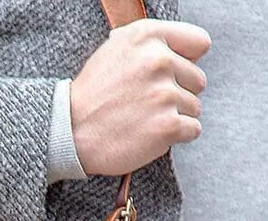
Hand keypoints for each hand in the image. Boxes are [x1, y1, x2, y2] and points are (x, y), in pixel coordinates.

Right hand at [70, 17, 210, 175]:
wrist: (68, 134)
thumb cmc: (92, 95)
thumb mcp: (115, 49)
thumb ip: (151, 42)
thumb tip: (183, 48)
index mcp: (148, 37)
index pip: (199, 44)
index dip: (186, 62)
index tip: (168, 77)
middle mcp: (159, 61)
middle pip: (197, 80)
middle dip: (177, 93)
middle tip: (145, 105)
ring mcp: (164, 94)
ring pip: (194, 107)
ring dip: (173, 116)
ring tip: (143, 120)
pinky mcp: (167, 126)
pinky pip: (192, 130)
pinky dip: (175, 136)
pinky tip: (150, 135)